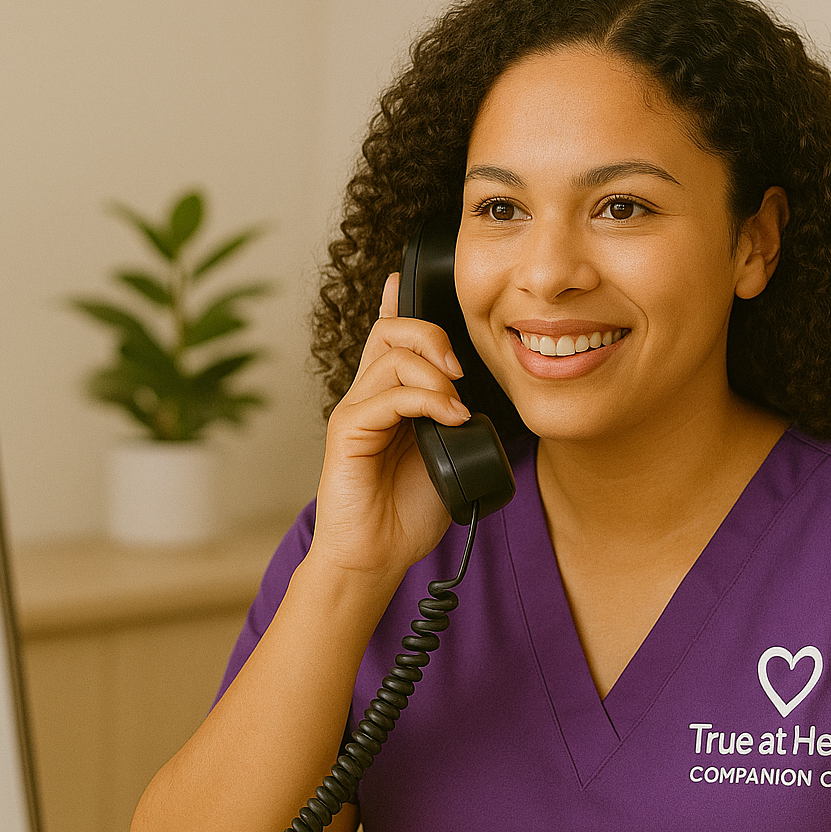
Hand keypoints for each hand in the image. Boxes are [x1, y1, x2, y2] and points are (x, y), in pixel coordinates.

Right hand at [309, 272, 469, 580]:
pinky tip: (449, 419)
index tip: (404, 276)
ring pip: (392, 357)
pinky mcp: (348, 431)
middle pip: (392, 331)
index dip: (397, 302)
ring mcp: (355, 411)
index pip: (390, 336)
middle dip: (433, 335)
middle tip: (461, 369)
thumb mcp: (449, 456)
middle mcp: (368, 396)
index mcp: (391, 397)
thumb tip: (482, 402)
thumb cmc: (409, 511)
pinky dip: (425, 400)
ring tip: (457, 408)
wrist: (376, 555)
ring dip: (435, 375)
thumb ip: (459, 423)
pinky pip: (387, 396)